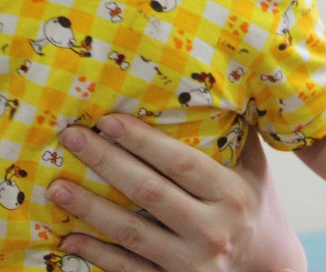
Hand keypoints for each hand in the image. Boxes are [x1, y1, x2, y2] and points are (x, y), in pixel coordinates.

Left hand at [47, 113, 303, 271]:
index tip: (107, 119)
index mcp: (232, 194)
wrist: (269, 268)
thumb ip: (236, 130)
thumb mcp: (254, 168)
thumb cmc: (253, 204)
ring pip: (132, 233)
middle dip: (106, 163)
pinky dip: (97, 254)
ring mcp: (193, 262)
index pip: (180, 162)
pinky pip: (129, 270)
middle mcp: (213, 230)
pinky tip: (67, 237)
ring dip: (90, 209)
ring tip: (56, 187)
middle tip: (71, 137)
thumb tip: (218, 73)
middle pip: (149, 193)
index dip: (142, 141)